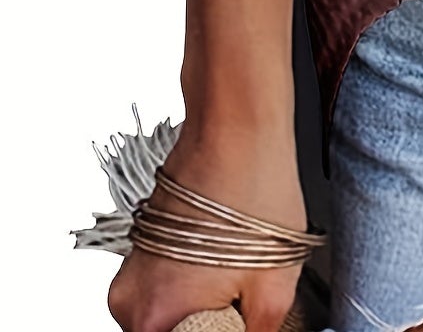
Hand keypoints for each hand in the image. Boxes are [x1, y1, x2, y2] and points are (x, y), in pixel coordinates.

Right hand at [106, 119, 305, 331]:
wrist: (237, 125)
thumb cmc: (254, 190)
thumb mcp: (276, 285)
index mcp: (156, 318)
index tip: (242, 321)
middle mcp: (130, 301)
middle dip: (212, 326)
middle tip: (244, 300)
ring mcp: (131, 274)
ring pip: (168, 316)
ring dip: (202, 308)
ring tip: (238, 275)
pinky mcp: (140, 251)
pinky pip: (164, 289)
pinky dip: (192, 285)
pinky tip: (224, 258)